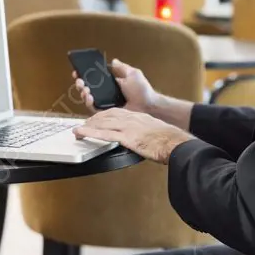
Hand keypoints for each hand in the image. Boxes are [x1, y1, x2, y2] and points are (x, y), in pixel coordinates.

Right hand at [72, 58, 157, 114]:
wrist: (148, 105)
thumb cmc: (143, 90)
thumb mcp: (133, 74)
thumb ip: (122, 68)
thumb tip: (114, 60)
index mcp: (110, 84)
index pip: (93, 79)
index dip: (84, 75)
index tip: (77, 71)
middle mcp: (106, 94)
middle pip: (87, 89)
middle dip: (80, 84)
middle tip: (79, 80)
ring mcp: (105, 103)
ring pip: (88, 99)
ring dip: (83, 93)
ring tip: (85, 89)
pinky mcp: (106, 113)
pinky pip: (93, 109)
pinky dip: (89, 103)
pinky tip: (89, 97)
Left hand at [74, 108, 192, 163]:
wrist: (175, 143)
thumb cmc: (169, 140)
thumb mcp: (156, 132)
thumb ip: (146, 133)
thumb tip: (143, 139)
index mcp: (139, 116)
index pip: (117, 112)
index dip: (105, 115)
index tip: (98, 118)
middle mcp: (132, 118)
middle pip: (107, 115)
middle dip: (94, 119)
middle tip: (84, 123)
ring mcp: (128, 127)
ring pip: (103, 123)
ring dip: (88, 126)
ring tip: (79, 129)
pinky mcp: (126, 137)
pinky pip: (104, 134)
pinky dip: (89, 133)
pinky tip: (80, 133)